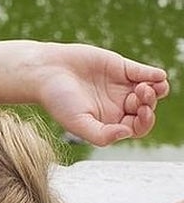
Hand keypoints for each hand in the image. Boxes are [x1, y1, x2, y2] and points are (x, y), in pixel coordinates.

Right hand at [37, 44, 169, 145]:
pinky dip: (153, 75)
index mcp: (107, 122)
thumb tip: (126, 133)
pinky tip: (156, 76)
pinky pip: (144, 72)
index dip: (144, 122)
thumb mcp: (77, 123)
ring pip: (149, 91)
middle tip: (140, 94)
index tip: (142, 113)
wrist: (46, 71)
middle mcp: (116, 106)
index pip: (136, 127)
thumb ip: (101, 135)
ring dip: (155, 91)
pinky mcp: (121, 68)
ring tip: (145, 87)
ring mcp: (120, 86)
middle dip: (148, 104)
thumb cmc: (57, 100)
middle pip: (145, 109)